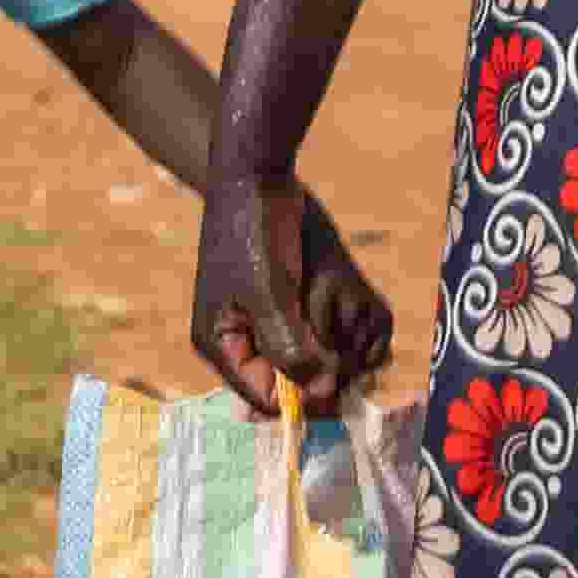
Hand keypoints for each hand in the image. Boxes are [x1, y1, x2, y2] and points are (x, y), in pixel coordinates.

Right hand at [190, 180, 392, 409]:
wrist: (256, 175)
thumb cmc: (252, 231)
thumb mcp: (270, 292)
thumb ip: (291, 347)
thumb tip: (322, 393)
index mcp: (221, 344)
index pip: (264, 398)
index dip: (304, 402)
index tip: (342, 386)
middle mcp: (241, 340)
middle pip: (287, 384)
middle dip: (320, 376)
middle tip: (355, 364)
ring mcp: (263, 322)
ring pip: (304, 361)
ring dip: (331, 356)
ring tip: (355, 342)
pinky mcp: (285, 304)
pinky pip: (313, 336)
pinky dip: (334, 335)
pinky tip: (352, 323)